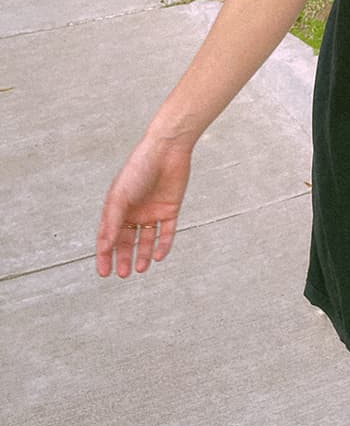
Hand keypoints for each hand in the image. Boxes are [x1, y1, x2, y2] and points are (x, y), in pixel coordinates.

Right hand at [95, 136, 191, 278]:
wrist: (166, 150)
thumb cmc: (138, 169)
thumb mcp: (120, 196)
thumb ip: (112, 222)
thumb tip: (104, 247)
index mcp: (118, 207)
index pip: (108, 236)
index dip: (105, 255)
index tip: (104, 272)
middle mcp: (134, 211)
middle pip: (127, 241)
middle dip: (124, 258)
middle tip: (123, 274)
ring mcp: (152, 211)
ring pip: (146, 239)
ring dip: (143, 255)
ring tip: (140, 269)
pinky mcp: (170, 209)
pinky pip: (166, 232)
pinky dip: (162, 245)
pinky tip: (158, 257)